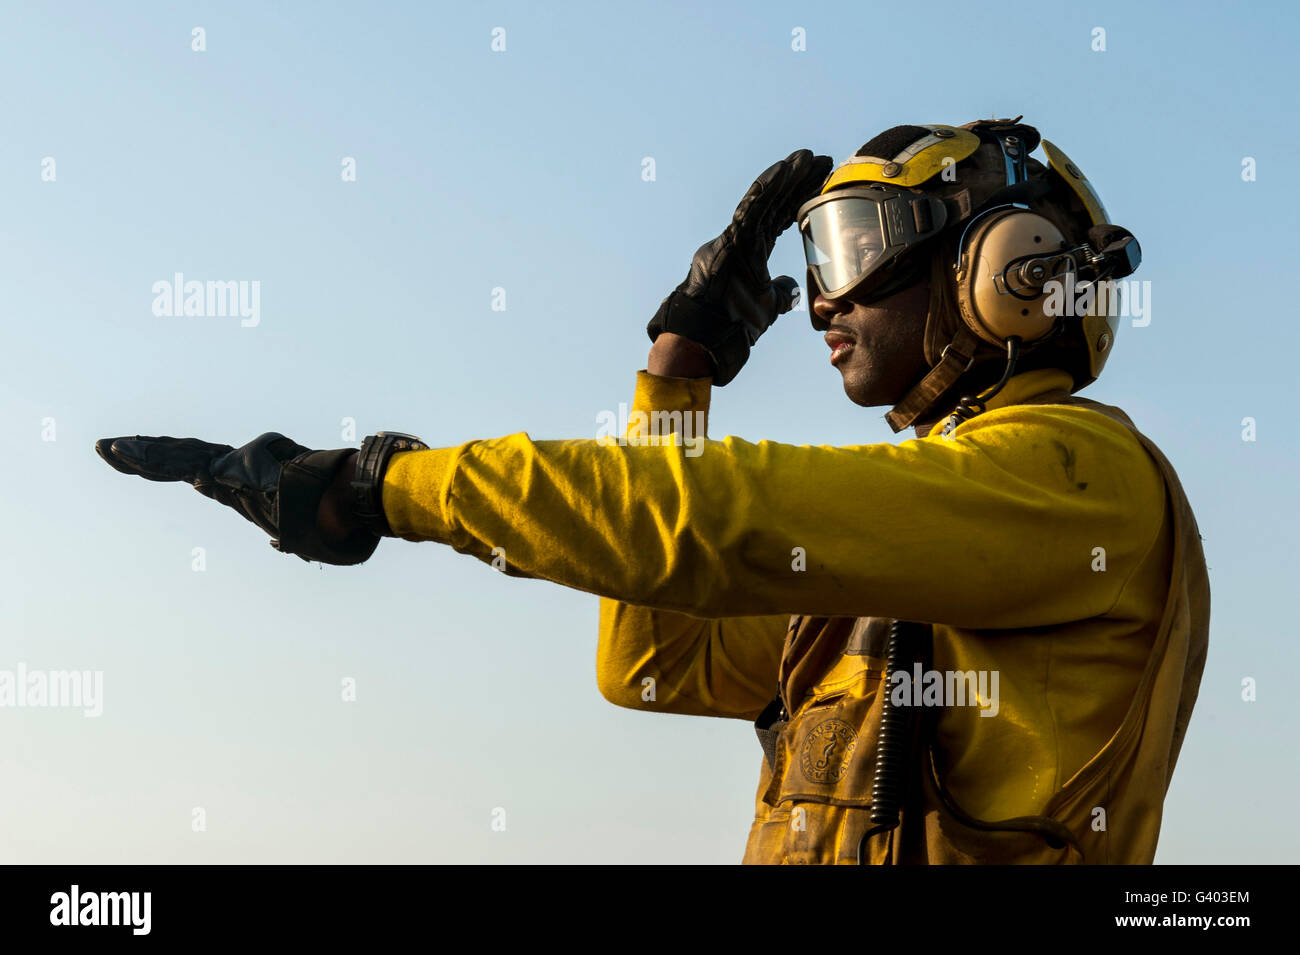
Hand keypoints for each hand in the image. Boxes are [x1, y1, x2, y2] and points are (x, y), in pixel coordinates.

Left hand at [95, 432, 378, 565]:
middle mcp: (229, 471)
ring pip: (173, 457)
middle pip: (177, 459)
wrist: (334, 501)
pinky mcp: (223, 470)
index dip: (167, 465)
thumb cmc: (324, 516)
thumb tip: (278, 543)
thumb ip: (285, 536)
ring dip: (138, 454)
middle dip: (146, 454)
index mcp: (240, 483)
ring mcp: (225, 467)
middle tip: (111, 449)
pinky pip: (178, 462)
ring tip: (106, 449)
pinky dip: (149, 457)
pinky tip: (123, 451)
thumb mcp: (297, 532)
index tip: (141, 463)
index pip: (195, 470)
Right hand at [646, 148, 832, 385]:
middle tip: (821, 159)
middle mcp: (743, 239)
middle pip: (774, 204)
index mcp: (753, 251)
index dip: (800, 199)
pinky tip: (783, 170)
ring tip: (807, 157)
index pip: (780, 218)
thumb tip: (792, 288)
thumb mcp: (767, 307)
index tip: (821, 182)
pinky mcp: (730, 240)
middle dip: (797, 182)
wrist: (709, 336)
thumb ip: (779, 294)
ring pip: (763, 200)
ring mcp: (735, 237)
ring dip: (786, 177)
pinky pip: (750, 209)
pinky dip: (766, 189)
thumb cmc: (732, 324)